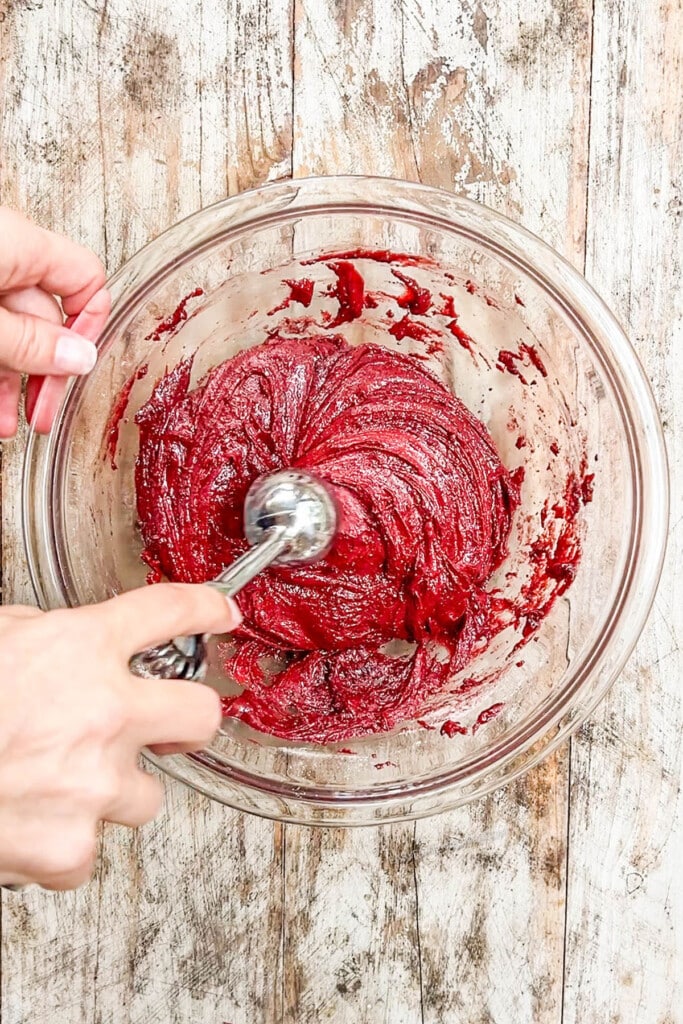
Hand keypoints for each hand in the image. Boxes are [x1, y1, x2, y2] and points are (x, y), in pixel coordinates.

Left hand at [0, 207, 109, 437]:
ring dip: (14, 383)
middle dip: (46, 373)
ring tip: (9, 423)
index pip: (86, 279)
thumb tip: (78, 359)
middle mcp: (5, 254)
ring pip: (12, 333)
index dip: (89, 326)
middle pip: (46, 318)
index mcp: (21, 245)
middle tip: (43, 413)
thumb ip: (30, 342)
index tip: (75, 366)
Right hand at [0, 585, 240, 890]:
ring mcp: (92, 784)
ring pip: (148, 794)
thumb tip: (69, 640)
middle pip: (201, 715)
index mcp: (78, 649)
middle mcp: (101, 713)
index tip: (219, 613)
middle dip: (187, 719)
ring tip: (55, 780)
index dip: (204, 608)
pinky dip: (67, 839)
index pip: (167, 611)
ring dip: (113, 788)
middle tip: (162, 723)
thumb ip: (44, 635)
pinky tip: (28, 817)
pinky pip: (93, 847)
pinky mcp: (71, 848)